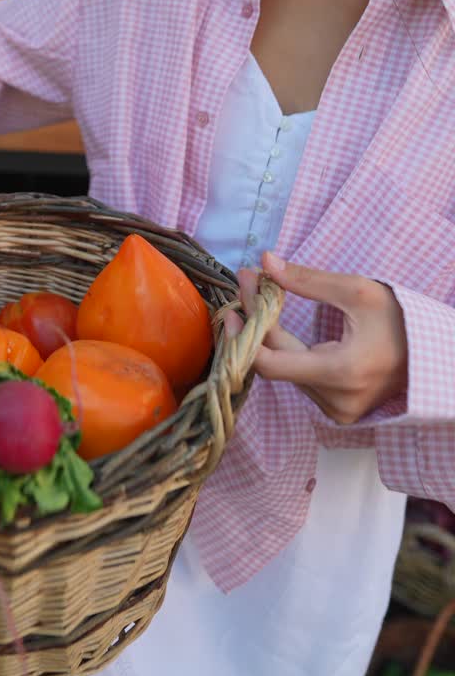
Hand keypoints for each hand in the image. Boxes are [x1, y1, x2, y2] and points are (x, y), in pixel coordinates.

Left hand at [224, 252, 408, 423]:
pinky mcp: (339, 413)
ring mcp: (338, 411)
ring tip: (260, 301)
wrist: (435, 354)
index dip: (246, 330)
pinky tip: (276, 331)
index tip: (240, 293)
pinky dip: (288, 355)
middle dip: (256, 321)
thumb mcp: (357, 291)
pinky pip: (301, 381)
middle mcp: (337, 400)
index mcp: (342, 372)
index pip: (270, 364)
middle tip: (247, 283)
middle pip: (276, 364)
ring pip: (287, 373)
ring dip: (270, 338)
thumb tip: (266, 262)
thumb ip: (308, 281)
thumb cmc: (400, 320)